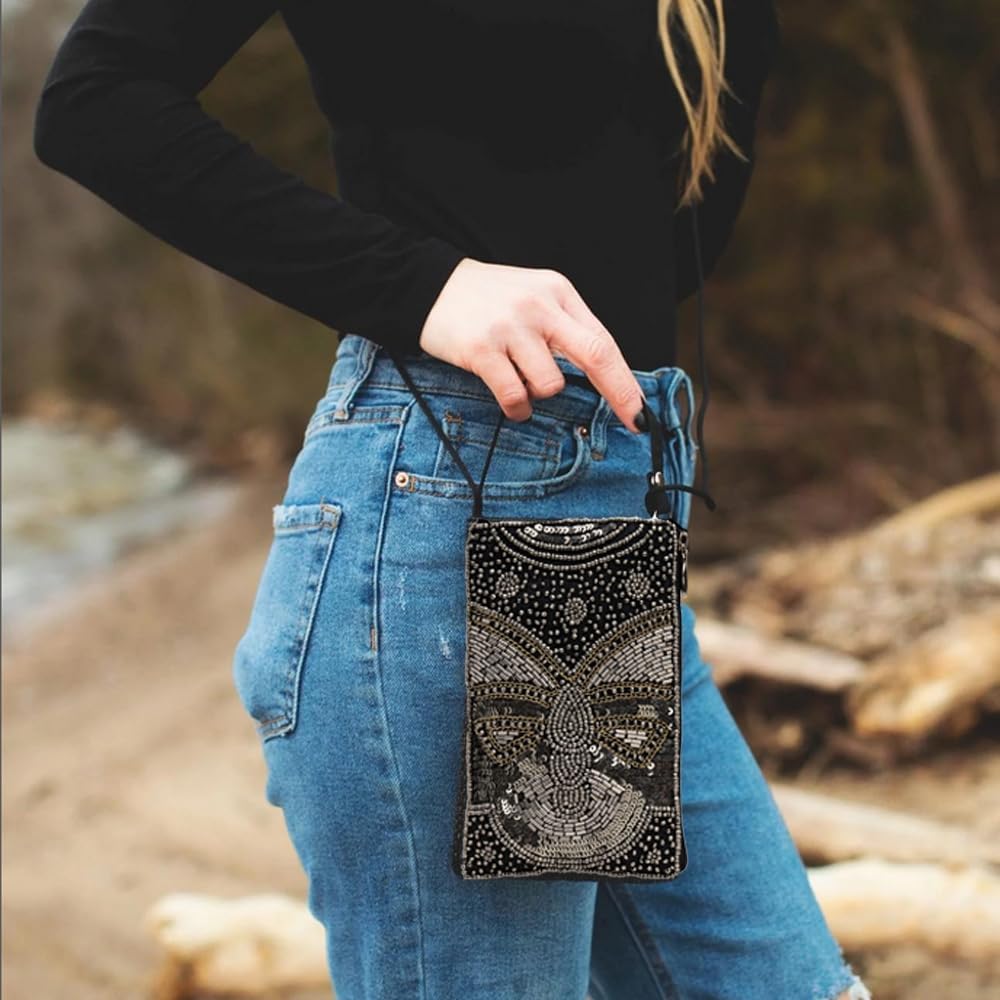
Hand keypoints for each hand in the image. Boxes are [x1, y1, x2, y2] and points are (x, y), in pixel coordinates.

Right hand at [418, 258, 646, 432]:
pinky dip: (517, 408)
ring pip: (550, 384)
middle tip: (631, 421)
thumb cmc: (487, 299)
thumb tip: (602, 373)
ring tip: (521, 383)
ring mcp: (510, 327)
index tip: (640, 410)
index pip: (603, 340)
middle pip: (594, 355)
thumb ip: (564, 328)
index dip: (625, 380)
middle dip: (619, 394)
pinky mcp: (481, 348)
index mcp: (558, 292)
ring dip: (539, 395)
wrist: (428, 284)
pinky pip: (514, 395)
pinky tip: (511, 401)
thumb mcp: (533, 297)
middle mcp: (538, 306)